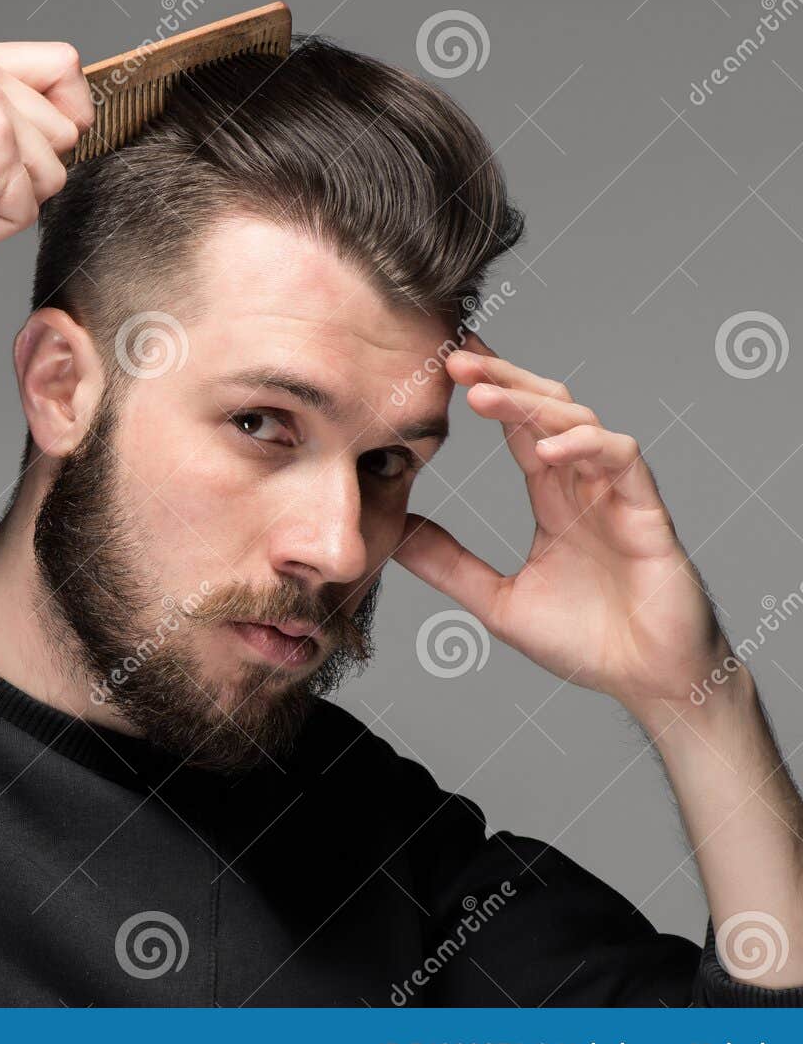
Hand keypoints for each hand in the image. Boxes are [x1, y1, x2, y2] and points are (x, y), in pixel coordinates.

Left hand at [391, 334, 728, 723]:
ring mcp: (618, 496)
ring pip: (581, 423)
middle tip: (455, 361)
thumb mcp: (496, 601)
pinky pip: (622, 461)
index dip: (489, 391)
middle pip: (548, 409)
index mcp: (554, 499)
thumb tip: (392, 533)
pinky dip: (585, 447)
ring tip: (484, 397)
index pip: (519, 428)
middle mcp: (586, 486)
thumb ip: (448, 565)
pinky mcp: (648, 515)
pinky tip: (547, 450)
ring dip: (533, 405)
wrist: (651, 682)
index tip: (444, 365)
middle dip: (504, 379)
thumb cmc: (586, 642)